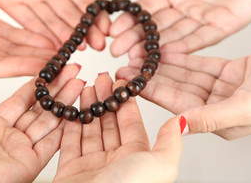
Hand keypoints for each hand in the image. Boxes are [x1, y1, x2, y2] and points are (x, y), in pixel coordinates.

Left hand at [0, 0, 115, 49]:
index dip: (94, 15)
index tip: (105, 30)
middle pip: (69, 14)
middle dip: (83, 31)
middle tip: (96, 46)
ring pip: (50, 21)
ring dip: (63, 36)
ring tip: (76, 49)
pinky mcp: (7, 1)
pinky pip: (26, 21)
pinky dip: (39, 34)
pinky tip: (51, 46)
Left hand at [0, 64, 83, 181]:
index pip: (20, 101)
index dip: (37, 86)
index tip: (50, 71)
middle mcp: (8, 139)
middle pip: (39, 110)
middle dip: (57, 90)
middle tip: (72, 72)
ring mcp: (20, 151)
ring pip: (49, 122)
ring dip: (65, 103)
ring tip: (79, 83)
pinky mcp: (28, 164)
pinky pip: (51, 144)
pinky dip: (65, 127)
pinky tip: (76, 109)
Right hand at [54, 74, 182, 182]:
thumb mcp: (158, 166)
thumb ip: (169, 143)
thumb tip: (180, 122)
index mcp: (137, 160)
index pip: (131, 124)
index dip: (126, 102)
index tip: (120, 82)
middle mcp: (115, 162)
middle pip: (109, 123)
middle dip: (105, 100)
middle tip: (100, 78)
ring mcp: (91, 166)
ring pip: (90, 130)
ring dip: (88, 108)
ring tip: (86, 87)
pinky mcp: (70, 171)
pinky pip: (69, 143)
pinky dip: (70, 125)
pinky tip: (71, 109)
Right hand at [110, 0, 250, 57]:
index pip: (146, 9)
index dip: (129, 20)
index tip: (113, 31)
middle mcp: (185, 6)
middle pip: (157, 27)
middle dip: (136, 40)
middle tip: (118, 51)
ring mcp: (203, 17)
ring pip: (175, 36)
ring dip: (155, 48)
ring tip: (136, 58)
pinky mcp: (224, 25)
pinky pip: (201, 39)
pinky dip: (184, 47)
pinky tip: (166, 54)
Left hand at [117, 47, 250, 139]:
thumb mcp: (246, 107)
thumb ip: (212, 118)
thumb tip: (180, 125)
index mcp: (218, 122)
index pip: (176, 104)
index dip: (152, 91)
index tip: (130, 81)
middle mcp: (217, 107)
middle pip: (177, 88)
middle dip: (152, 75)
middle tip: (128, 64)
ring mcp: (222, 89)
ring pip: (186, 74)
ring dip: (163, 64)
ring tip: (140, 53)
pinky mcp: (229, 72)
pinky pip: (200, 63)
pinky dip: (183, 57)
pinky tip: (164, 50)